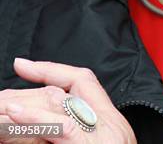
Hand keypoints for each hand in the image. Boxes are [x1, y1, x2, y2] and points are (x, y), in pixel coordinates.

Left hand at [0, 58, 135, 142]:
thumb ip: (70, 134)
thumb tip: (41, 122)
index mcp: (112, 124)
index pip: (83, 82)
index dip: (52, 69)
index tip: (23, 65)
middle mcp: (111, 124)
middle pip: (65, 93)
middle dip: (28, 93)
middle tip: (1, 99)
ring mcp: (105, 136)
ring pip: (60, 107)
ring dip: (25, 107)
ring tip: (2, 106)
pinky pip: (62, 128)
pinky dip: (36, 119)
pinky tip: (15, 115)